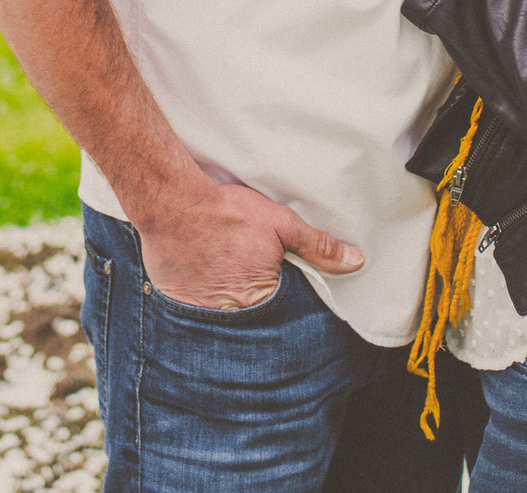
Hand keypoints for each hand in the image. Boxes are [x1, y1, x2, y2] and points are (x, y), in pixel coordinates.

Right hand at [134, 178, 363, 309]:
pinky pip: (197, 314)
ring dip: (229, 311)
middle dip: (258, 313)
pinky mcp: (176, 304)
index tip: (286, 295)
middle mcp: (229, 315)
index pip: (284, 317)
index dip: (288, 307)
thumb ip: (317, 245)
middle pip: (253, 323)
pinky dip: (204, 304)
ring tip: (229, 286)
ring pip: (224, 322)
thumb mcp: (279, 223)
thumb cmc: (226, 213)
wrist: (171, 203)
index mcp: (260, 299)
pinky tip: (206, 284)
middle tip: (252, 286)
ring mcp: (199, 313)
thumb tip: (355, 261)